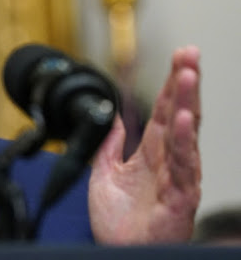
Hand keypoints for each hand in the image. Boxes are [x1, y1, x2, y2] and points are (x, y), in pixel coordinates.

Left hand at [89, 46, 200, 243]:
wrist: (116, 252)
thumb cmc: (117, 222)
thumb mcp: (103, 174)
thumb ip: (108, 144)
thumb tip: (113, 116)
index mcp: (151, 154)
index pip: (164, 111)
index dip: (170, 84)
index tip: (179, 56)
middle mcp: (168, 162)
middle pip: (179, 115)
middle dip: (185, 84)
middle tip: (190, 54)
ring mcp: (177, 179)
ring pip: (185, 135)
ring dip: (186, 104)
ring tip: (188, 75)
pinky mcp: (179, 199)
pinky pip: (183, 167)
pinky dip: (183, 142)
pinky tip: (182, 120)